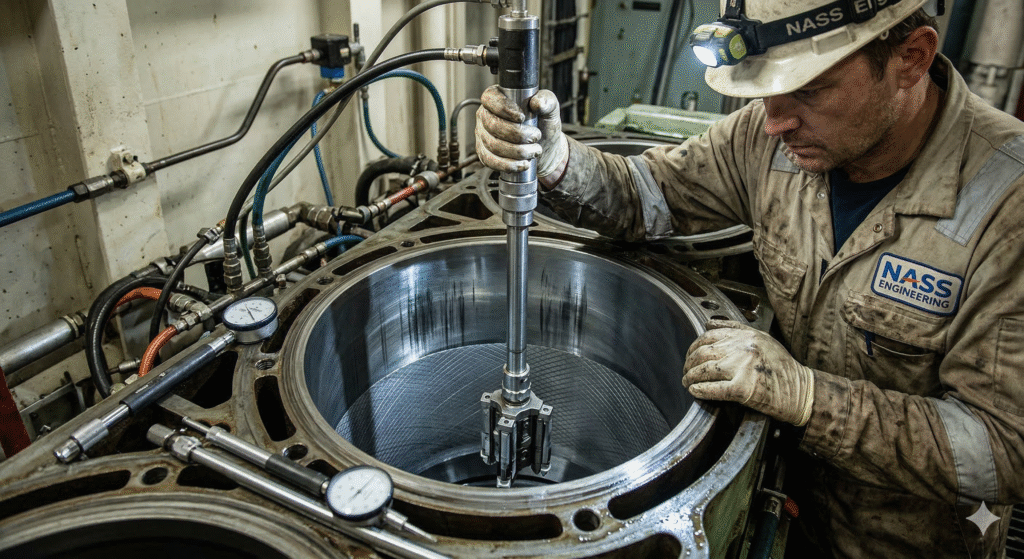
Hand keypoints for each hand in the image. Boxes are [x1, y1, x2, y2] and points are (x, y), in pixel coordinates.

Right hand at [475, 86, 568, 179]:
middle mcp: (486, 115)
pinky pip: (490, 161)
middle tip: (535, 136)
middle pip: (493, 125)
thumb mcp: (550, 109)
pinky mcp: (484, 154)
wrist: (545, 148)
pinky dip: (509, 165)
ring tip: (534, 151)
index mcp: (497, 97)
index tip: (522, 118)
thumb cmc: (543, 125)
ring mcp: (483, 135)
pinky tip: (522, 163)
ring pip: (493, 145)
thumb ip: (547, 101)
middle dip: (518, 134)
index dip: (505, 109)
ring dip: (517, 151)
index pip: (491, 99)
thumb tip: (537, 103)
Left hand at [682, 319, 814, 425]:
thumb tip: (708, 324)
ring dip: (691, 377)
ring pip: (705, 370)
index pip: (709, 336)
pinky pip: (713, 389)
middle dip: (689, 363)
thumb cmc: (782, 368)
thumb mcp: (763, 339)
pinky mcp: (743, 389)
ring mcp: (742, 369)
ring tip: (687, 382)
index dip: (694, 346)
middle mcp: (743, 349)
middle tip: (686, 371)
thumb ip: (735, 329)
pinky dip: (700, 391)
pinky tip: (695, 391)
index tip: (690, 355)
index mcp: (747, 336)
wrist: (800, 391)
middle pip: (703, 353)